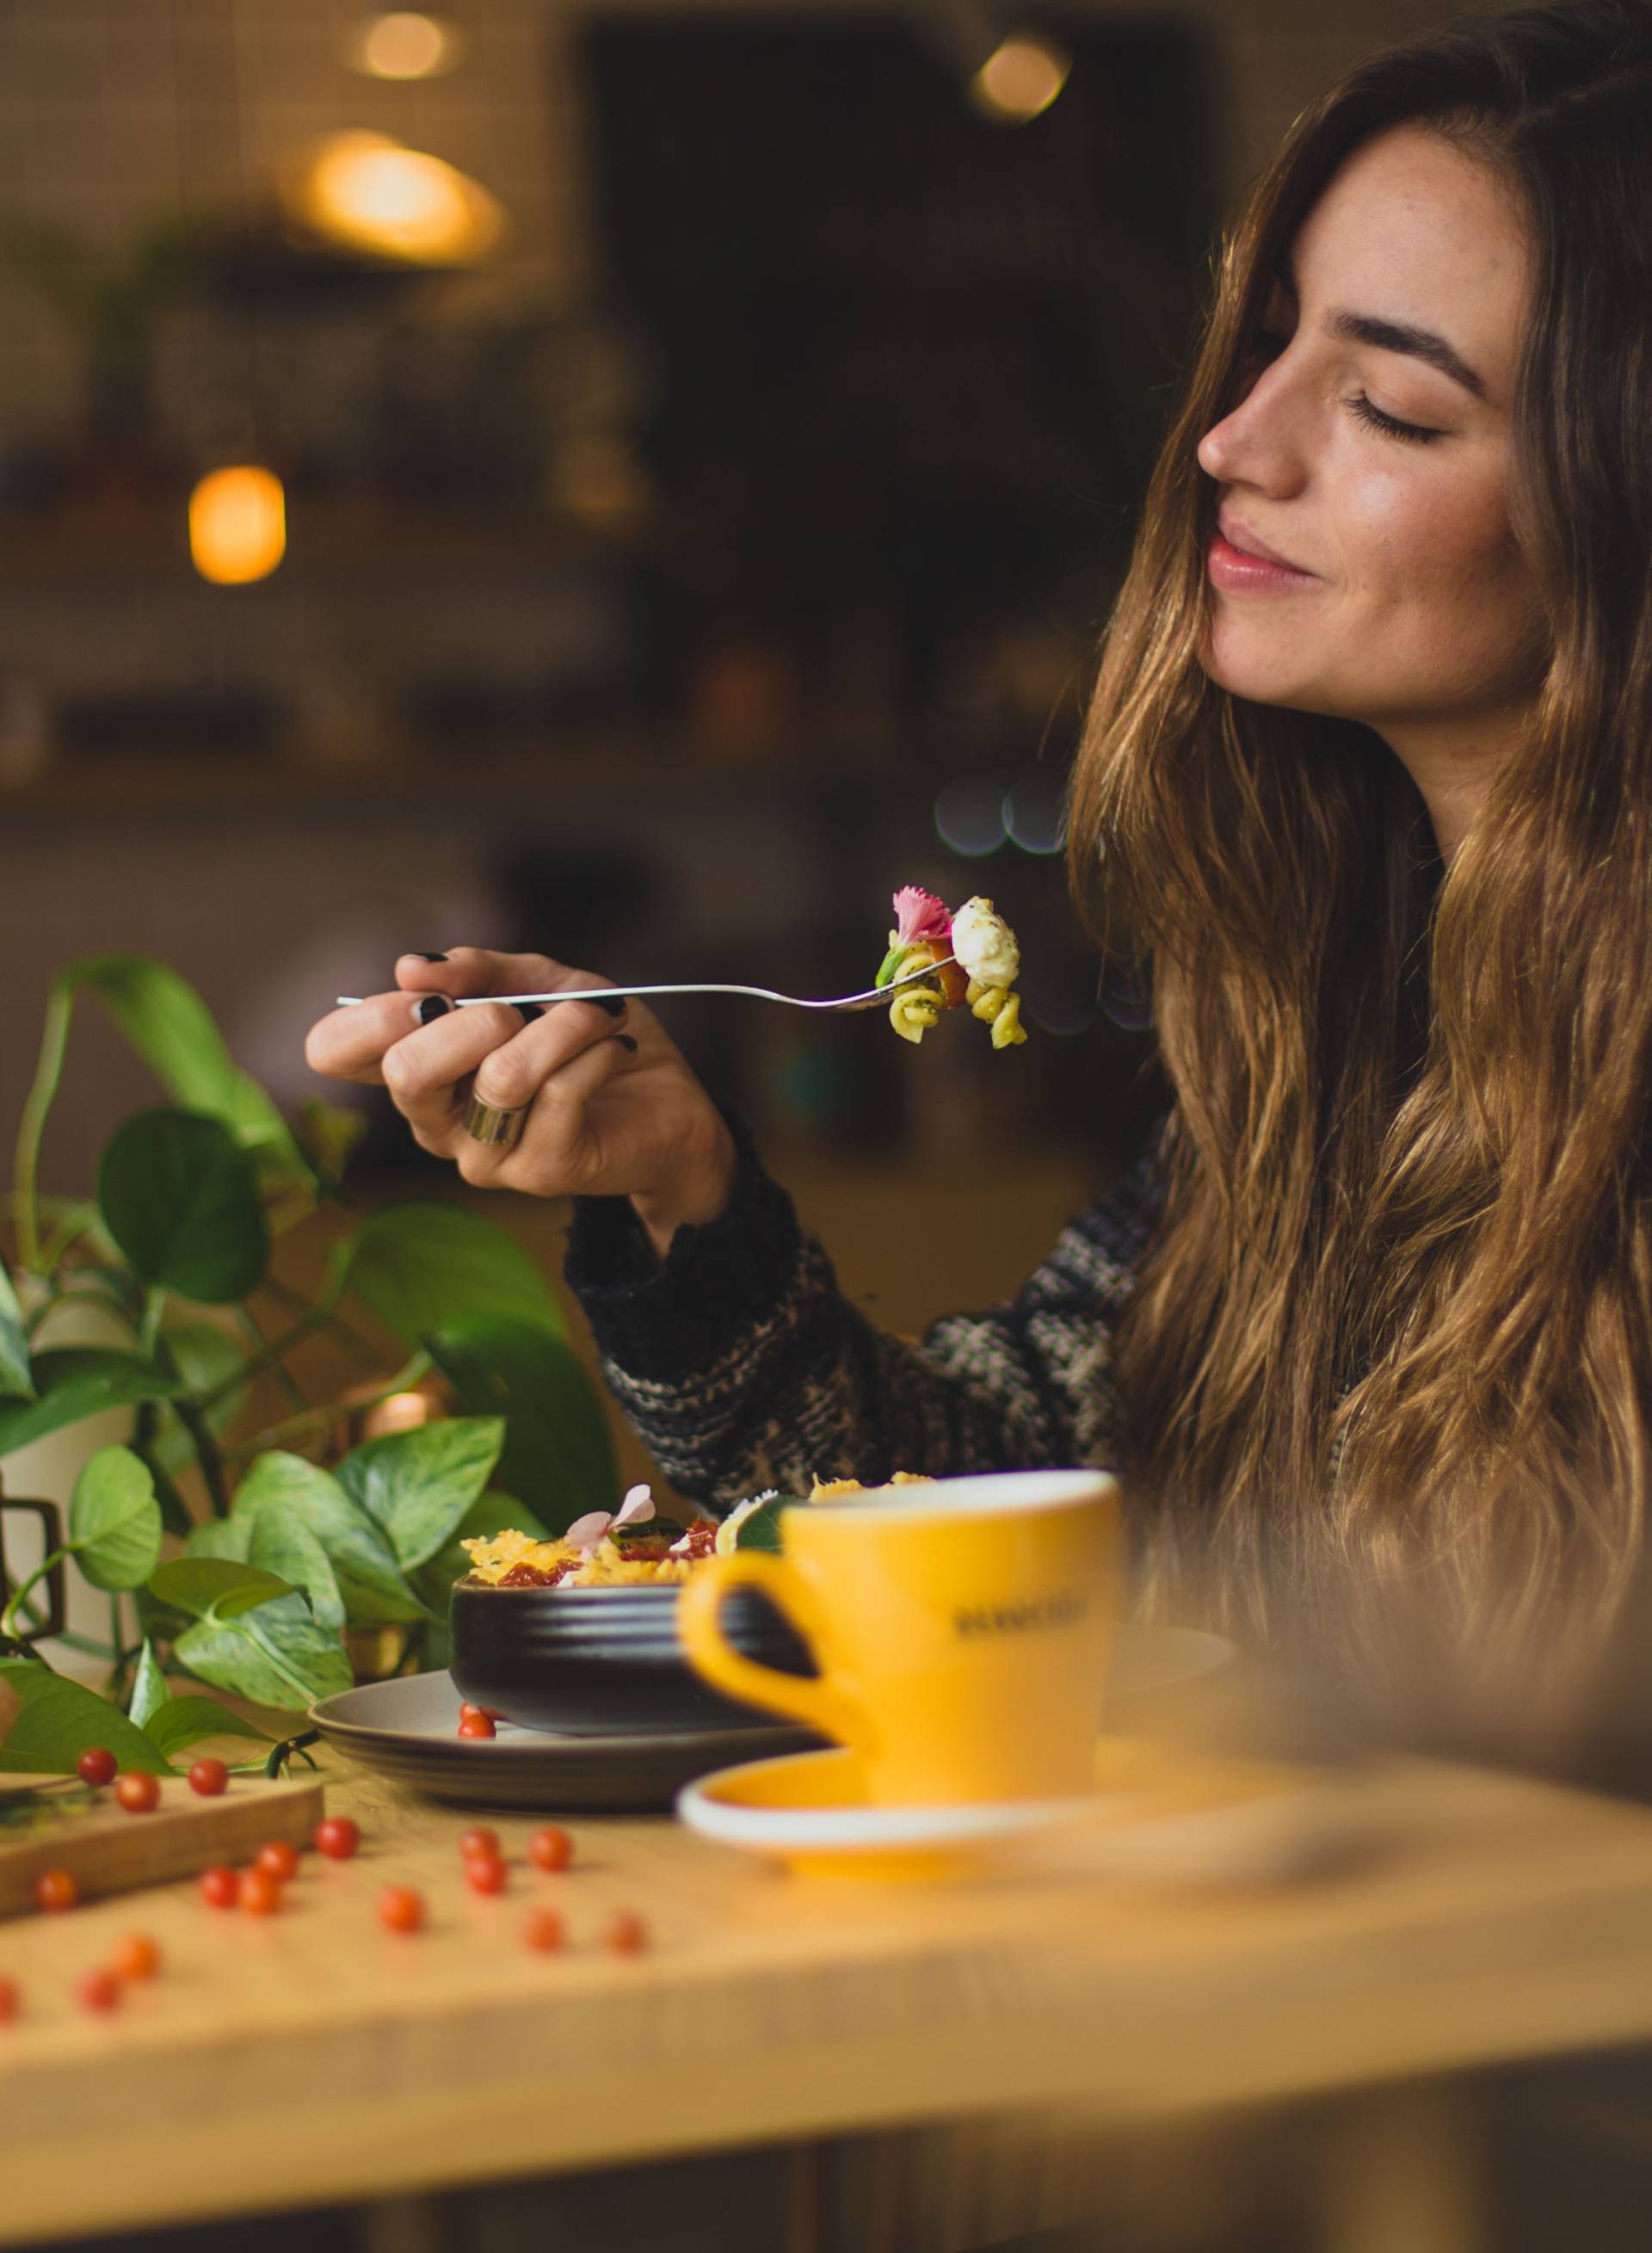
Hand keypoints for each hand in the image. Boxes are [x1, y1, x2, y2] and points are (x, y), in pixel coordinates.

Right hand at [304, 949, 736, 1254]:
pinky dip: (596, 1050)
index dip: (370, 1014)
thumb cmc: (590, 1040)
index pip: (334, 1052)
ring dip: (561, 1027)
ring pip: (500, 1077)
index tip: (428, 990)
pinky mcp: (540, 1172)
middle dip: (471, 1019)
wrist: (671, 1106)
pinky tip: (616, 1047)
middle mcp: (436, 1122)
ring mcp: (484, 1156)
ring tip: (598, 1014)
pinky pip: (561, 1092)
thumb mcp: (538, 983)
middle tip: (520, 1008)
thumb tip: (411, 968)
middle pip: (406, 1071)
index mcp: (418, 1070)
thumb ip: (479, 970)